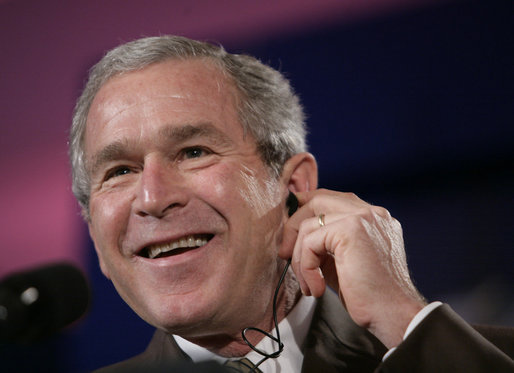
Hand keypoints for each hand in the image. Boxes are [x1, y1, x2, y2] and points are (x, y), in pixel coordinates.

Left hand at [279, 189, 426, 347]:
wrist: (392, 315)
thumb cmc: (369, 295)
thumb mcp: (342, 261)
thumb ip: (325, 242)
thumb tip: (292, 235)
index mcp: (372, 217)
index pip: (330, 198)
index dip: (304, 207)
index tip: (288, 231)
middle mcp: (371, 212)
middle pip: (317, 201)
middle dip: (293, 226)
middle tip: (284, 254)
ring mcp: (363, 217)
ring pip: (309, 224)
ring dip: (299, 257)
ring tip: (307, 284)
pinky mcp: (351, 229)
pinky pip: (310, 242)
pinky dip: (306, 267)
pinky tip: (316, 288)